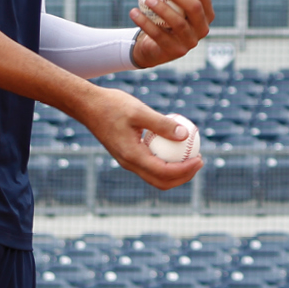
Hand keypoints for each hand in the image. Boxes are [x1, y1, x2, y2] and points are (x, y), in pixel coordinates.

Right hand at [74, 85, 202, 189]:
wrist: (88, 106)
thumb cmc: (112, 105)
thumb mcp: (139, 111)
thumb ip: (162, 124)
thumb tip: (186, 134)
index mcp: (131, 156)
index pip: (163, 172)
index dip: (185, 170)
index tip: (200, 159)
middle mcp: (129, 163)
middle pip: (161, 182)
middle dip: (183, 176)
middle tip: (200, 161)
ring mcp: (127, 161)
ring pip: (155, 176)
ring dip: (176, 172)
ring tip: (192, 156)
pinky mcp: (128, 155)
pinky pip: (150, 165)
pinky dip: (166, 162)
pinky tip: (177, 146)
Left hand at [130, 0, 213, 68]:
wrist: (155, 45)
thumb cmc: (167, 17)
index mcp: (207, 14)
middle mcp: (203, 29)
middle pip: (194, 8)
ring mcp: (191, 43)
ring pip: (178, 23)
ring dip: (162, 9)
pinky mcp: (175, 52)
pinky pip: (159, 35)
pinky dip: (145, 23)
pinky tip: (133, 12)